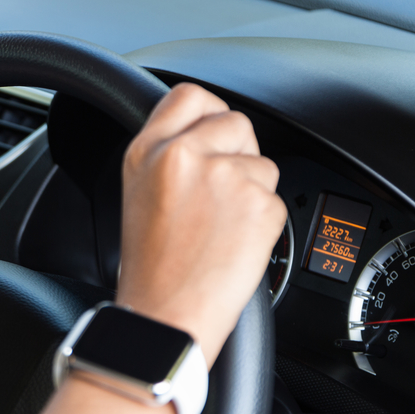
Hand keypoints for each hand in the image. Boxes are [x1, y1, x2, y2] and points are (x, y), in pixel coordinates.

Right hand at [116, 83, 285, 366]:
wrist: (164, 317)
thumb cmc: (152, 270)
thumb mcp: (138, 196)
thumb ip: (168, 156)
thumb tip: (207, 136)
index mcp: (147, 152)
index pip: (189, 96)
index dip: (209, 112)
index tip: (213, 131)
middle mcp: (183, 155)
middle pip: (237, 122)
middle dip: (237, 154)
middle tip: (218, 196)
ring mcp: (223, 176)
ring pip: (262, 163)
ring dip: (252, 192)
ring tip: (220, 229)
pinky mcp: (258, 202)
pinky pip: (276, 199)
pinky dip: (263, 223)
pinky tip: (234, 246)